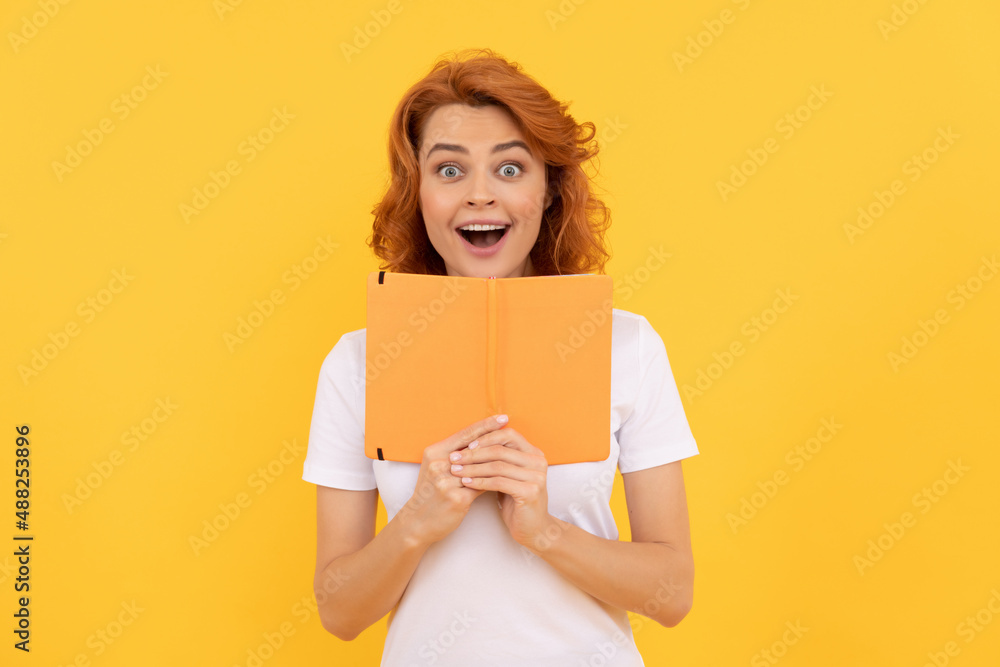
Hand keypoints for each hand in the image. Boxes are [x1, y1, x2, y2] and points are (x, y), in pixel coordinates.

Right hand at [398, 414, 509, 546]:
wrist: (418, 522)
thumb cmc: (430, 493)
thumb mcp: (436, 468)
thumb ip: (454, 455)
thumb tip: (480, 441)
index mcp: (434, 453)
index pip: (465, 434)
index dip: (485, 425)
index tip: (502, 417)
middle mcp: (439, 464)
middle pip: (474, 447)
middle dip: (495, 437)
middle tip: (513, 429)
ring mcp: (447, 482)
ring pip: (480, 468)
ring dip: (497, 462)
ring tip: (514, 454)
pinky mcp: (456, 499)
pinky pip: (482, 486)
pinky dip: (493, 482)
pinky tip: (506, 478)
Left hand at [448, 424, 552, 549]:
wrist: (533, 529)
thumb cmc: (517, 501)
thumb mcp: (509, 475)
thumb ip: (499, 459)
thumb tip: (471, 444)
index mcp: (534, 453)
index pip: (508, 434)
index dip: (486, 437)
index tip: (466, 445)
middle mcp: (538, 461)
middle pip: (500, 449)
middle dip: (473, 453)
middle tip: (454, 458)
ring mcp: (536, 476)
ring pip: (497, 465)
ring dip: (473, 467)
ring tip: (456, 470)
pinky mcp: (530, 491)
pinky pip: (498, 482)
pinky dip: (479, 481)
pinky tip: (466, 482)